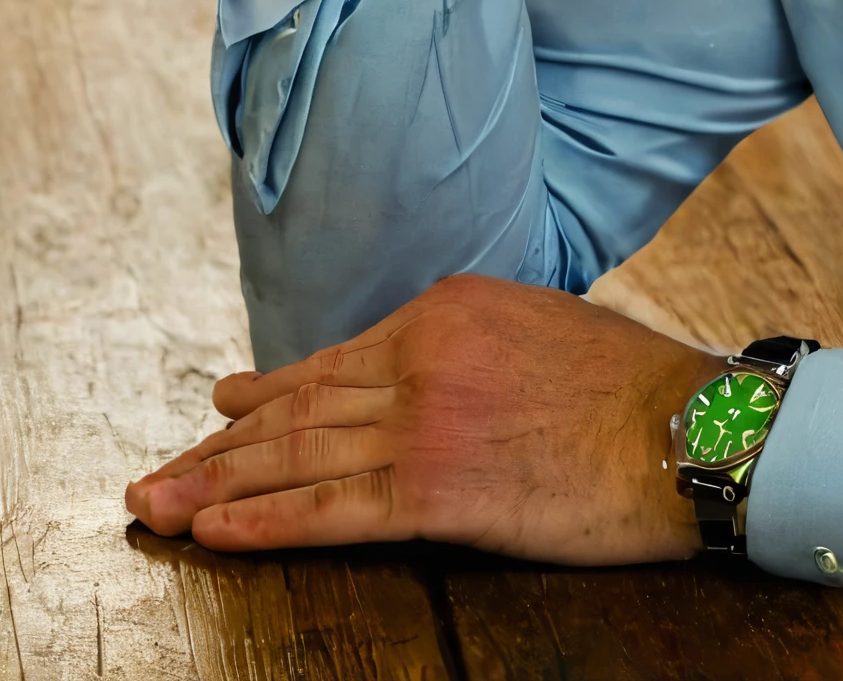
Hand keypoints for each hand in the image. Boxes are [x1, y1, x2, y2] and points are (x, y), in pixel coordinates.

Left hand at [125, 275, 720, 559]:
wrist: (687, 427)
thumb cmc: (632, 385)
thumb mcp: (542, 327)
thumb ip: (471, 342)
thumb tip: (431, 367)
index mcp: (448, 309)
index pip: (334, 361)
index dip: (266, 397)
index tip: (220, 414)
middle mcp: (422, 356)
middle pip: (297, 410)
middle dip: (216, 447)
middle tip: (155, 474)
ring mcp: (423, 422)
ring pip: (295, 458)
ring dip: (213, 484)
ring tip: (156, 505)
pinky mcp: (435, 489)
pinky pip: (327, 510)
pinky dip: (261, 521)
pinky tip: (213, 532)